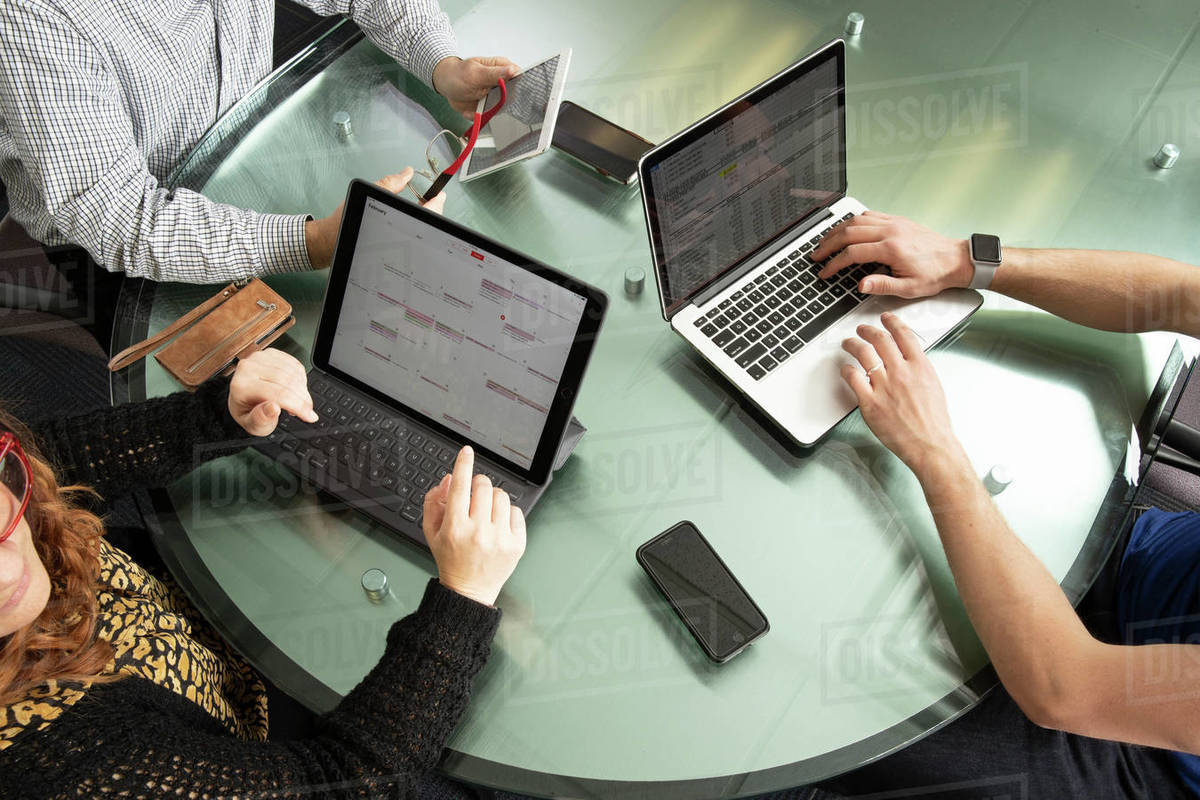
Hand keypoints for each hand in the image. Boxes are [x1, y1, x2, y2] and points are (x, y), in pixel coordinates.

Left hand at [227, 349, 316, 435]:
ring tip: (300, 402)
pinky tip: (296, 389)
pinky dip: (301, 379)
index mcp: (241, 387)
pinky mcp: (271, 353)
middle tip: (308, 411)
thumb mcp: (253, 425)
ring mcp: (260, 358)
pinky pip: (295, 364)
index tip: (309, 416)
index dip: (298, 406)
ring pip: (294, 372)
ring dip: (303, 389)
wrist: (243, 398)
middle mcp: (249, 368)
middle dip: (303, 398)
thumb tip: (273, 408)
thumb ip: (261, 419)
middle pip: (288, 381)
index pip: (278, 393)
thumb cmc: (249, 412)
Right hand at [303, 169, 446, 267]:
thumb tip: (407, 172)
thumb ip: (390, 183)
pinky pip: (411, 238)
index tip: (441, 195)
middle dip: (434, 212)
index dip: (437, 204)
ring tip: (425, 208)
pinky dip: (416, 227)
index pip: (428, 214)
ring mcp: (398, 247)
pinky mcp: (393, 252)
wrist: (329, 243)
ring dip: (425, 220)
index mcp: (399, 224)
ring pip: (420, 233)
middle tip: (435, 200)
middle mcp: (401, 239)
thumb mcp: (368, 194)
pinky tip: (413, 220)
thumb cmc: (346, 222)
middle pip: (428, 225)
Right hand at [422, 446, 525, 605]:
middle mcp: (478, 532)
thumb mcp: (432, 532)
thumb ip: (433, 502)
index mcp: (455, 528)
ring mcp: (500, 539)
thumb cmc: (450, 559)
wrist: (469, 590)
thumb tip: (448, 479)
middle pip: (484, 486)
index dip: (463, 464)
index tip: (467, 452)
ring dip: (493, 498)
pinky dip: (507, 513)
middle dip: (478, 484)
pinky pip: (517, 511)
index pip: (460, 486)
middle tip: (475, 495)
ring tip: (486, 513)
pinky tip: (498, 524)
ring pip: (502, 496)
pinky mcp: (517, 544)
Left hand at [432, 55, 519, 116]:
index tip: (508, 92)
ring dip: (487, 111)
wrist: (445, 83)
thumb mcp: (476, 73)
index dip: (519, 85)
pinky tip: (470, 109)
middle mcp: (501, 82)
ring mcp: (495, 95)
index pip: (519, 76)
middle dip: (500, 103)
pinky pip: (489, 115)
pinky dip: (479, 116)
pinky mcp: (489, 106)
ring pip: (501, 109)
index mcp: (501, 68)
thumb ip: (495, 74)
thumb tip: (513, 70)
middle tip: (487, 100)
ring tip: (475, 104)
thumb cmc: (458, 74)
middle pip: (513, 96)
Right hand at [810, 211, 974, 297]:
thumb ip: (882, 285)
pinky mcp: (897, 220)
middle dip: (828, 244)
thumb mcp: (909, 288)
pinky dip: (853, 221)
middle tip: (816, 255)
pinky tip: (846, 228)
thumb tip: (860, 285)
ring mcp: (893, 223)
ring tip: (825, 241)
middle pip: (848, 232)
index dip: (834, 264)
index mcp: (891, 249)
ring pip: (856, 220)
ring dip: (837, 230)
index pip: (852, 253)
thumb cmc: (934, 274)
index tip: (825, 272)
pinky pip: (869, 215)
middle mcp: (890, 231)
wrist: (955, 259)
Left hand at [840, 313, 966, 473]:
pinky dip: (847, 370)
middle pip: (880, 340)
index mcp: (920, 366)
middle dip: (868, 330)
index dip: (892, 323)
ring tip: (848, 343)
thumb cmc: (933, 421)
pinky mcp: (870, 402)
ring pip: (863, 354)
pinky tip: (846, 369)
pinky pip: (853, 378)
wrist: (930, 444)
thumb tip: (907, 359)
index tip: (886, 318)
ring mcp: (884, 386)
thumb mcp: (933, 386)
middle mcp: (901, 372)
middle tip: (861, 330)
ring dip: (853, 344)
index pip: (903, 335)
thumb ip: (918, 369)